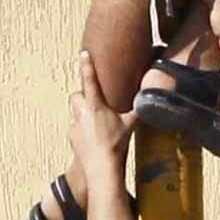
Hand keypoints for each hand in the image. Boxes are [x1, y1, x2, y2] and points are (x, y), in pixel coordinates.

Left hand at [69, 51, 131, 182]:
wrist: (102, 166)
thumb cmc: (116, 144)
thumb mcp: (130, 125)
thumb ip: (137, 111)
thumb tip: (148, 101)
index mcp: (96, 105)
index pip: (89, 79)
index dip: (86, 65)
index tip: (83, 53)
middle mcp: (82, 112)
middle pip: (76, 95)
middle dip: (82, 96)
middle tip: (94, 103)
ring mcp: (74, 124)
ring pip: (74, 111)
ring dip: (81, 112)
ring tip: (95, 123)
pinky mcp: (71, 136)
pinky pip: (75, 127)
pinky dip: (81, 128)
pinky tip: (92, 138)